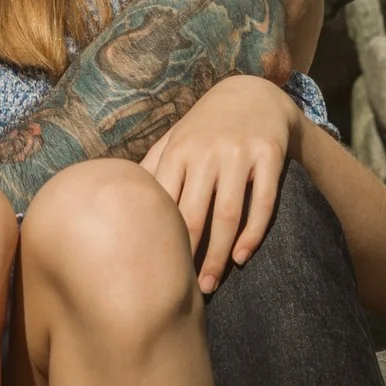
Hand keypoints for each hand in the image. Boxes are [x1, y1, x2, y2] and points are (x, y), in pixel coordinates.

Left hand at [141, 74, 298, 294]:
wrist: (253, 94)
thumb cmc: (206, 126)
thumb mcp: (176, 139)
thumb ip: (153, 167)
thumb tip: (116, 194)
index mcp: (178, 151)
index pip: (165, 202)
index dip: (160, 238)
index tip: (154, 270)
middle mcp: (206, 151)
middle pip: (195, 213)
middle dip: (189, 255)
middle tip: (186, 290)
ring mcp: (238, 153)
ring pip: (228, 213)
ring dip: (220, 253)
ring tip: (211, 284)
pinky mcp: (268, 156)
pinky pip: (262, 202)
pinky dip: (253, 233)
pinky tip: (243, 257)